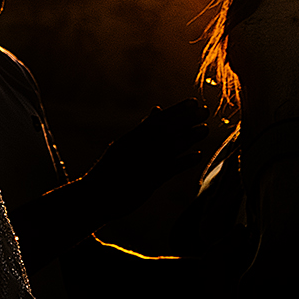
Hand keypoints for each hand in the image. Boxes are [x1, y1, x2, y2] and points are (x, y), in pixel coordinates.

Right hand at [84, 101, 208, 210]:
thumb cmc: (109, 171)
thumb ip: (143, 129)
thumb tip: (157, 110)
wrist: (93, 196)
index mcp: (131, 139)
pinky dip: (184, 162)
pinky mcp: (148, 181)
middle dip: (187, 119)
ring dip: (189, 137)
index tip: (193, 102)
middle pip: (166, 130)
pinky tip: (197, 155)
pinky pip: (169, 170)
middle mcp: (138, 148)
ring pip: (170, 147)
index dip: (177, 110)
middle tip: (205, 110)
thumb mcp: (124, 145)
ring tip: (205, 129)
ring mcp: (143, 164)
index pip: (158, 120)